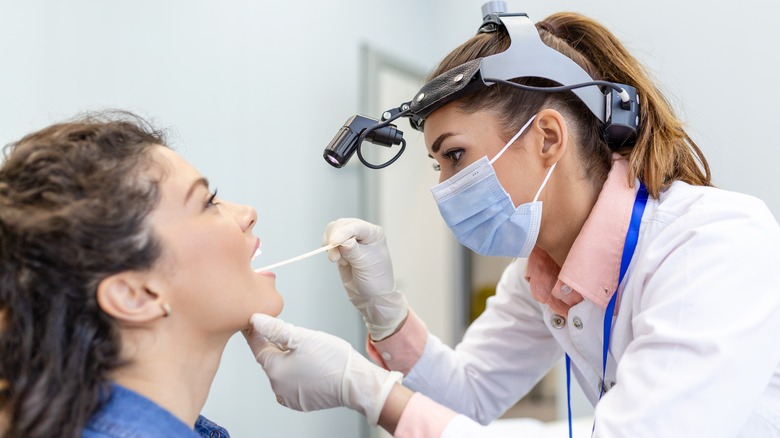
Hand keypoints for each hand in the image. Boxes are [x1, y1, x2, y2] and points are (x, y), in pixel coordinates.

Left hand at [245, 313, 402, 425]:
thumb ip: (276, 329)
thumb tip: (256, 321)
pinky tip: (311, 365)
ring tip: (307, 351)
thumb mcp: (302, 337)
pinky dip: (297, 373)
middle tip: (293, 335)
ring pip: (282, 372)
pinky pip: (293, 383)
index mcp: (274, 370)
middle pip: (271, 360)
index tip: (255, 322)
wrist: (356, 383)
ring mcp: (290, 397)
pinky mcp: (302, 402)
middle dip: (277, 346)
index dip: (257, 332)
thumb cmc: (333, 360)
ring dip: (288, 360)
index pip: (257, 347)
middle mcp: (278, 387)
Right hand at [323, 218, 407, 339]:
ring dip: (330, 244)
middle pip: (341, 225)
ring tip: (337, 260)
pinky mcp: (342, 248)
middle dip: (334, 238)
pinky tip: (337, 259)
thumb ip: (354, 251)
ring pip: (333, 231)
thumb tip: (343, 241)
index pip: (356, 226)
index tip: (334, 242)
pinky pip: (330, 241)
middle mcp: (363, 234)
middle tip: (334, 257)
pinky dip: (329, 249)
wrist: (371, 297)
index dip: (343, 232)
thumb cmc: (376, 281)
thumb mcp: (366, 265)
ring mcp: (352, 240)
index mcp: (374, 234)